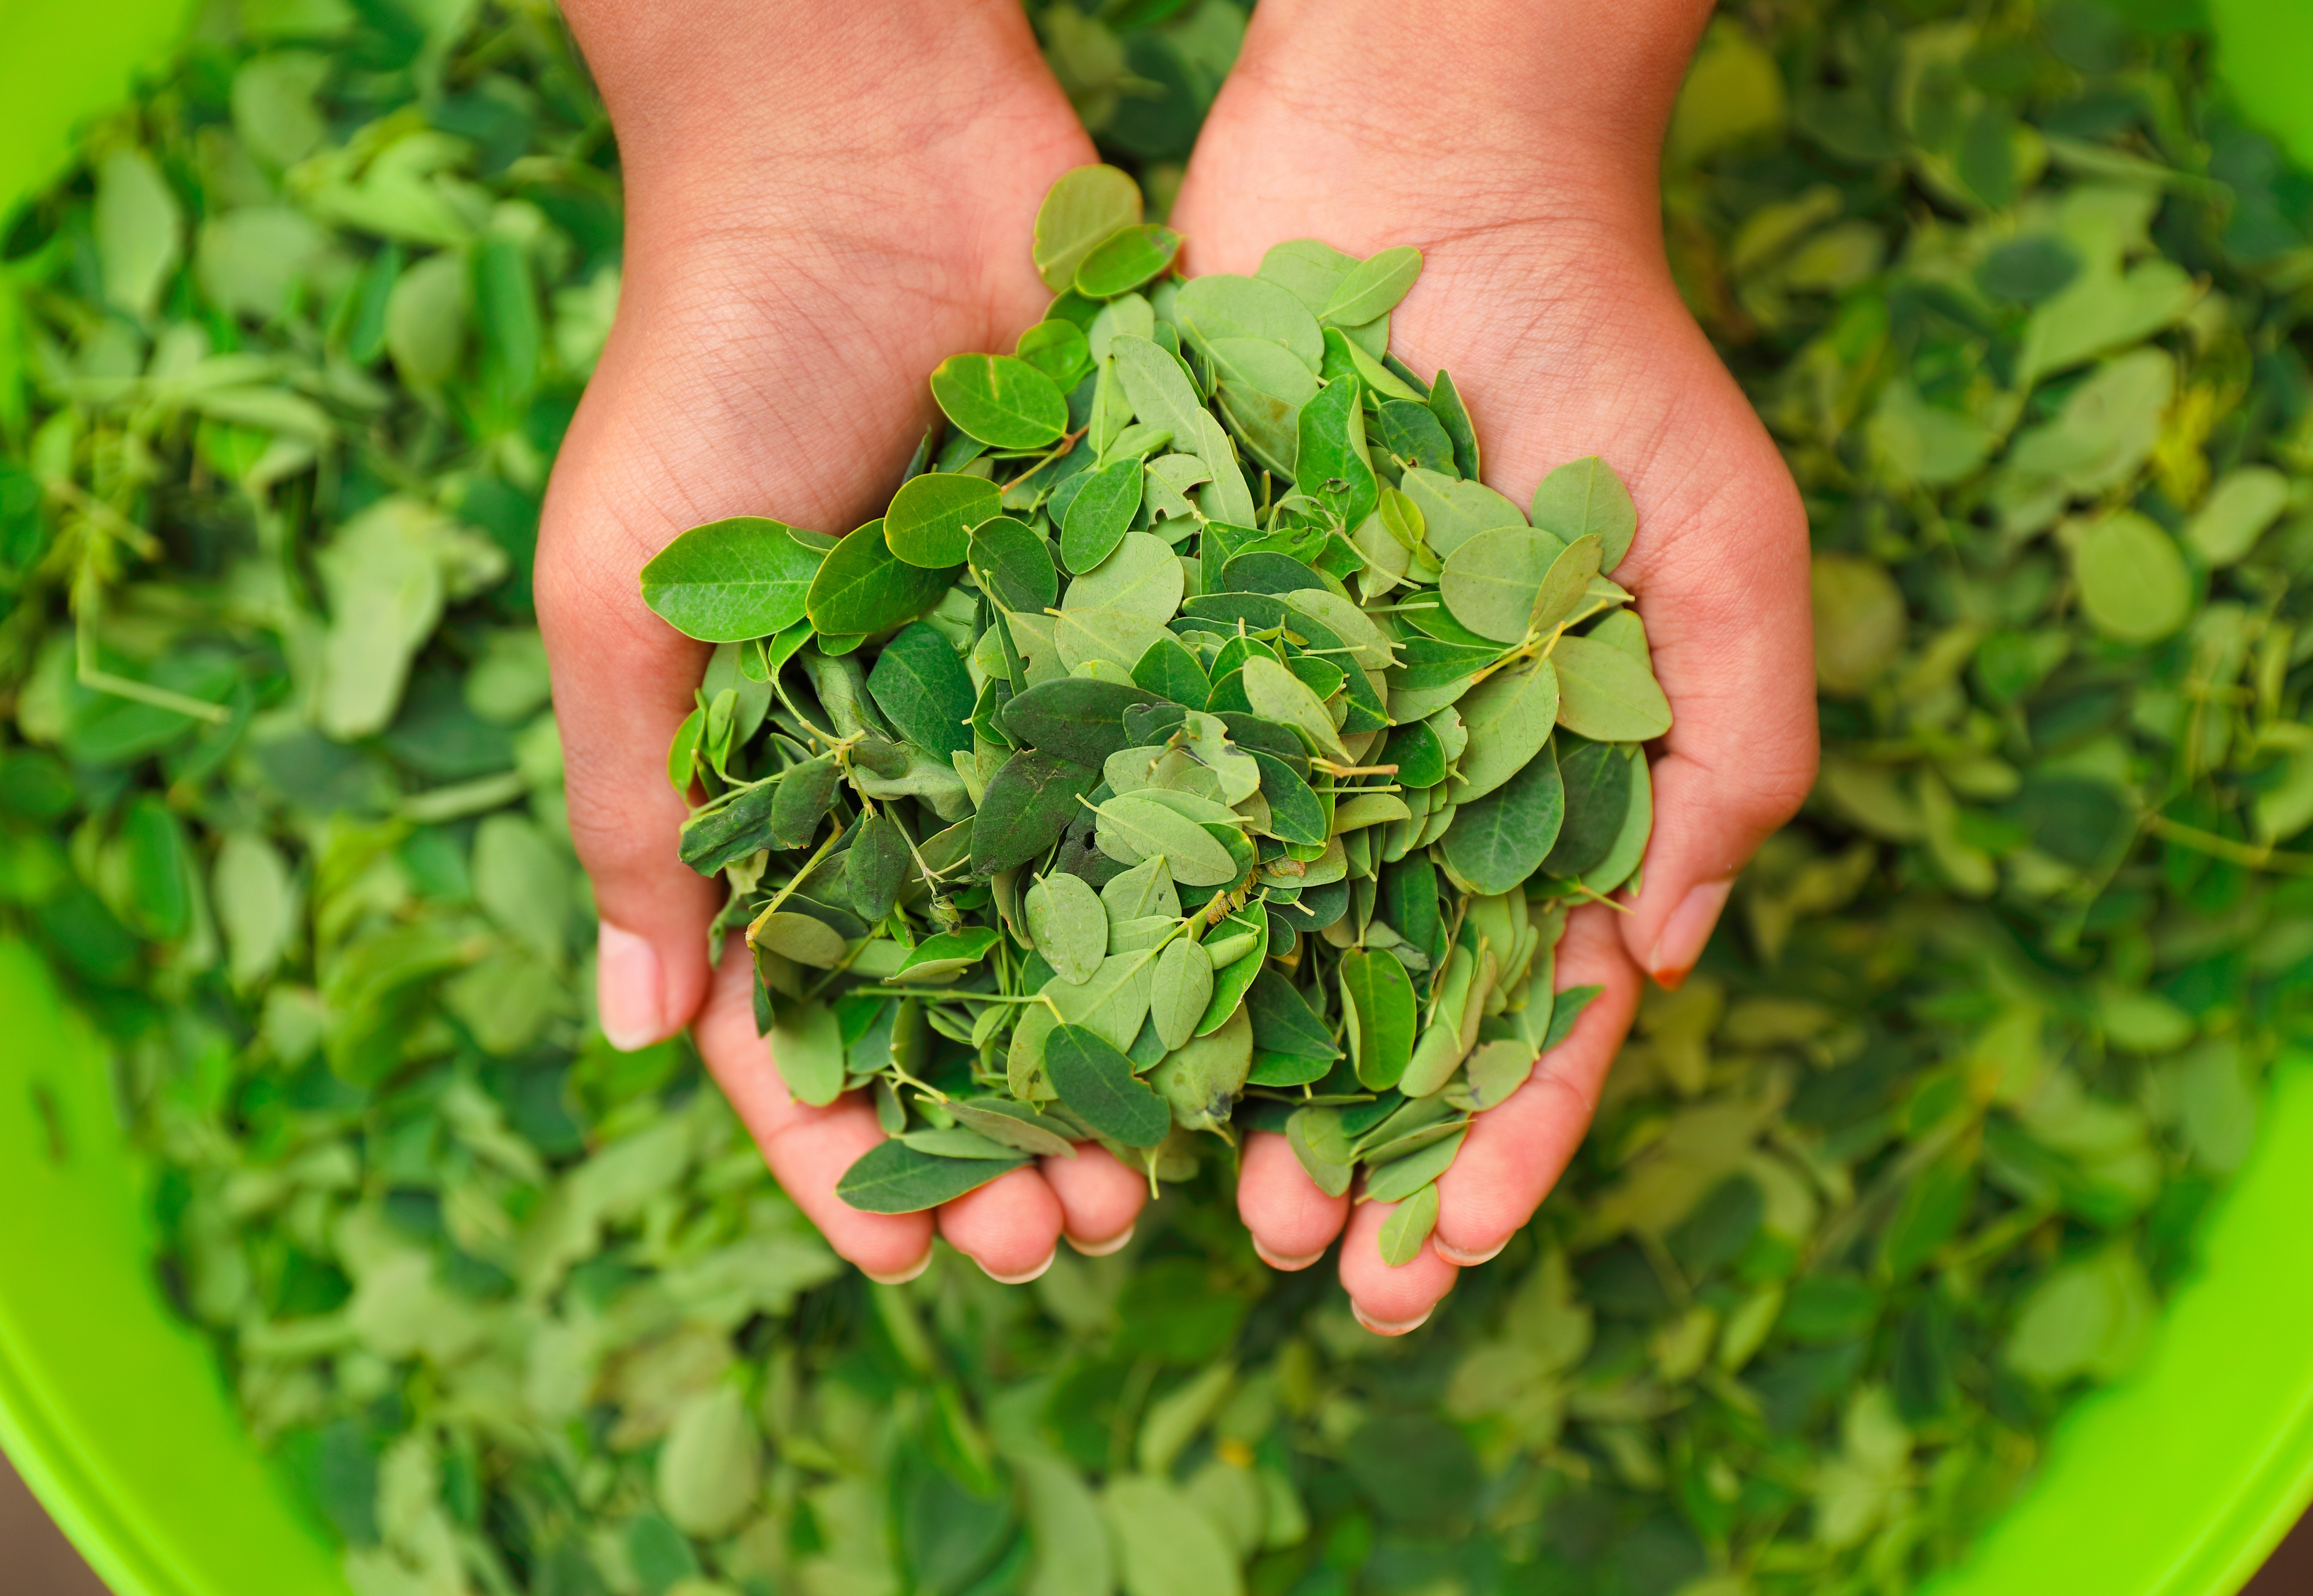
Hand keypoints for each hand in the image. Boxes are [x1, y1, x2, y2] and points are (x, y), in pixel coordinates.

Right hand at [537, 0, 1142, 1281]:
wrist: (865, 155)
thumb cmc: (707, 363)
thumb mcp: (626, 597)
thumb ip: (633, 807)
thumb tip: (642, 1029)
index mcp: (779, 788)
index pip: (808, 1022)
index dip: (854, 1153)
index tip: (918, 1256)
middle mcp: (920, 771)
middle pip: (971, 1010)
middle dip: (1015, 1134)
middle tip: (1078, 1230)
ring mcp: (1040, 707)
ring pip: (1096, 929)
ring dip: (1132, 1059)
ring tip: (1183, 1175)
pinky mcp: (1148, 624)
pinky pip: (1188, 784)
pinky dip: (1221, 894)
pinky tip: (1270, 1008)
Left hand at [1169, 0, 1817, 1331]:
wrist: (1426, 174)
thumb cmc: (1603, 351)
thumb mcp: (1723, 548)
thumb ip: (1733, 744)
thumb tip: (1665, 957)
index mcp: (1534, 788)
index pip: (1523, 1010)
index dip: (1497, 1142)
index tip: (1451, 1252)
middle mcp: (1392, 783)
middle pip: (1365, 1013)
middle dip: (1344, 1145)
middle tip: (1297, 1253)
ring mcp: (1269, 727)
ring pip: (1231, 945)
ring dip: (1206, 1079)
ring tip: (1167, 1194)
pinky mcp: (1157, 650)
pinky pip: (1118, 801)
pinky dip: (1091, 913)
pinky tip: (1056, 1026)